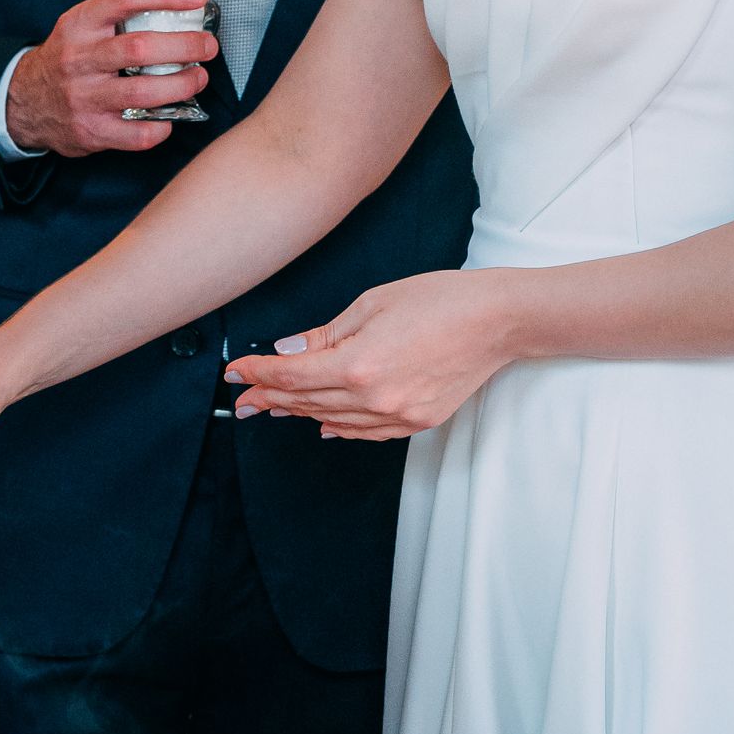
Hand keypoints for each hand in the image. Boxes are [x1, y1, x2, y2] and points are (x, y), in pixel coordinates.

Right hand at [6, 0, 216, 155]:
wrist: (24, 102)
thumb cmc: (67, 58)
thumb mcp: (80, 25)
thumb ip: (117, 14)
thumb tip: (179, 3)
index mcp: (79, 24)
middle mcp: (80, 59)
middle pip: (141, 48)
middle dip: (185, 46)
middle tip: (207, 45)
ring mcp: (84, 98)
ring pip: (143, 91)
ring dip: (182, 84)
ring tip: (198, 78)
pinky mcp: (91, 131)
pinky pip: (137, 135)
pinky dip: (162, 127)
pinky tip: (170, 117)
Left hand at [223, 271, 519, 440]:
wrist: (496, 320)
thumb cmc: (439, 300)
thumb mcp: (372, 303)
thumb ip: (325, 334)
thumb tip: (288, 353)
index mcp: (358, 364)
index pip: (292, 377)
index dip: (259, 375)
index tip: (237, 374)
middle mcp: (374, 398)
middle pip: (306, 403)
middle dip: (270, 398)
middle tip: (244, 398)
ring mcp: (397, 415)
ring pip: (332, 421)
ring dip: (300, 413)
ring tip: (274, 407)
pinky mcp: (416, 423)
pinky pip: (365, 432)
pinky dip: (339, 427)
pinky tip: (323, 423)